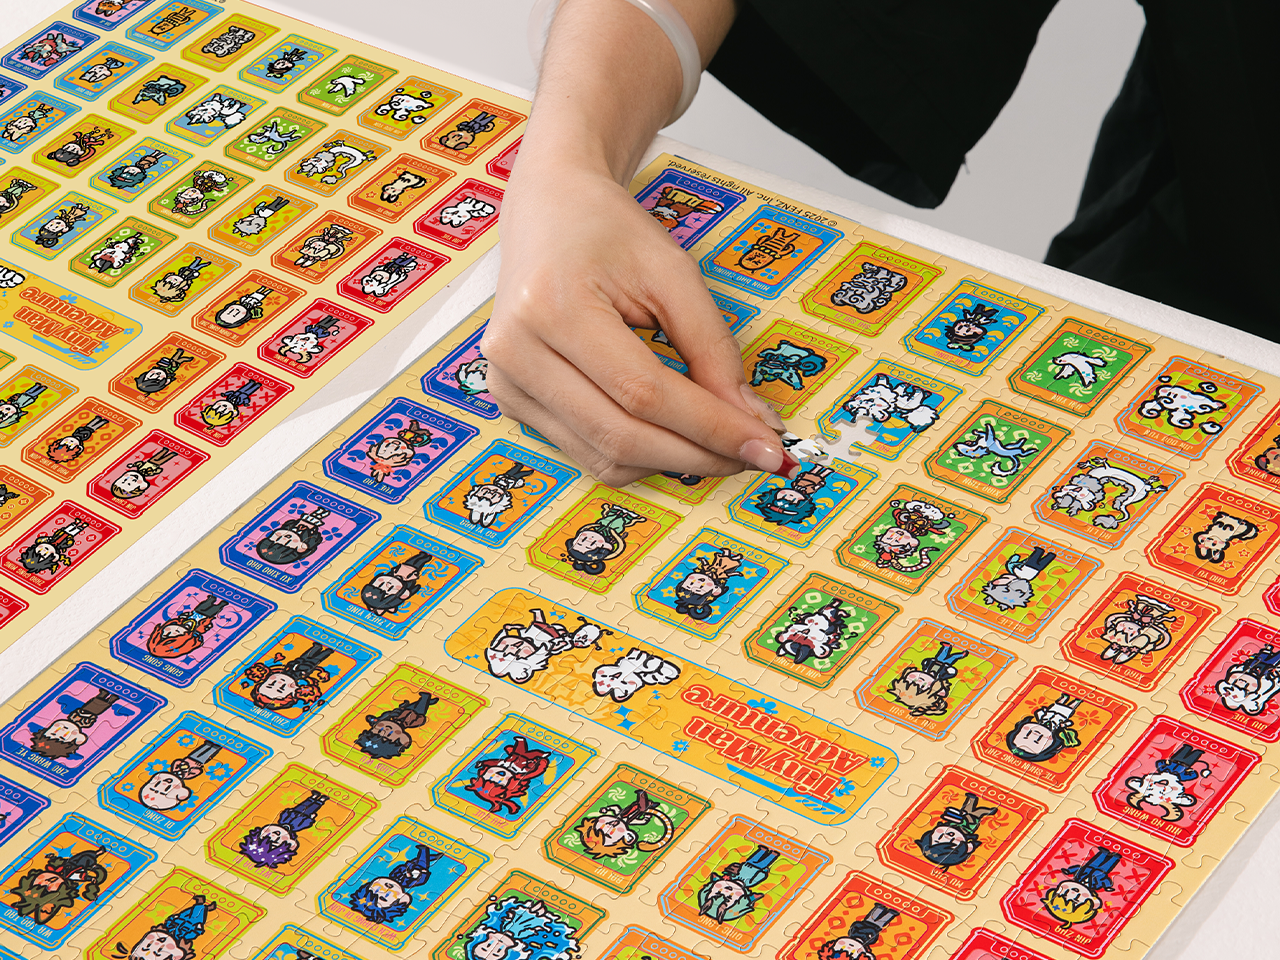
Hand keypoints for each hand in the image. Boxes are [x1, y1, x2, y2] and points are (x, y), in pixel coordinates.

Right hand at [484, 155, 790, 486]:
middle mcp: (517, 353)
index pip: (644, 394)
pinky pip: (587, 452)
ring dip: (672, 462)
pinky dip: (641, 454)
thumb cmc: (606, 229)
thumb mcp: (673, 273)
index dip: (711, 427)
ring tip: (720, 445)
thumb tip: (750, 421)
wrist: (549, 210)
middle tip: (753, 454)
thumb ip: (712, 349)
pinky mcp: (512, 402)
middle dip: (698, 454)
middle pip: (622, 436)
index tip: (765, 445)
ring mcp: (507, 384)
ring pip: (605, 458)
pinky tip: (675, 436)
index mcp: (552, 307)